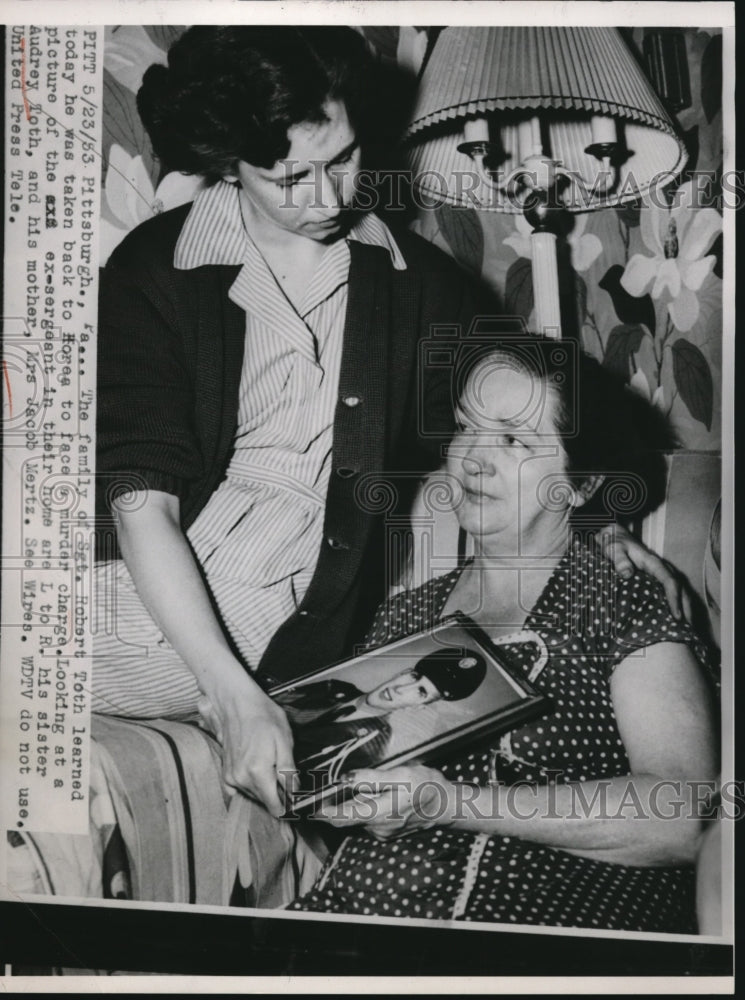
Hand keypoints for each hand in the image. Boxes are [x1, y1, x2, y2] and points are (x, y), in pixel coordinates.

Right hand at [197, 671, 296, 816]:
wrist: (238, 704)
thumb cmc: (264, 718)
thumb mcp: (285, 741)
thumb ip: (288, 770)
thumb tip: (294, 791)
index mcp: (258, 772)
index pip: (274, 804)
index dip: (286, 805)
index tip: (293, 804)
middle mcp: (241, 778)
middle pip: (263, 801)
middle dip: (276, 795)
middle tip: (285, 780)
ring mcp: (230, 776)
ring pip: (252, 795)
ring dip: (263, 790)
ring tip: (271, 769)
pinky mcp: (225, 772)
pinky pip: (238, 790)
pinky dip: (249, 786)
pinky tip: (256, 774)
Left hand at [314, 765, 452, 840]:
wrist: (446, 805)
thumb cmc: (426, 786)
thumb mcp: (401, 775)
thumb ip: (372, 778)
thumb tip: (347, 778)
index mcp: (380, 812)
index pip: (344, 817)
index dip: (324, 813)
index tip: (309, 807)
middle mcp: (378, 827)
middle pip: (349, 815)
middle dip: (341, 802)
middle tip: (341, 788)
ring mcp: (382, 832)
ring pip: (359, 816)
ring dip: (358, 802)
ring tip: (374, 788)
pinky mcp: (386, 832)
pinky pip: (369, 818)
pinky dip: (368, 807)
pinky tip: (381, 796)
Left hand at [597, 523, 692, 621]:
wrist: (614, 537)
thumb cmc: (613, 543)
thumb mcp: (613, 548)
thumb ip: (619, 559)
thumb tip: (627, 573)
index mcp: (653, 563)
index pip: (670, 581)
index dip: (674, 598)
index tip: (676, 615)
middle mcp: (661, 569)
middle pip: (681, 588)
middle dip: (686, 608)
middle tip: (687, 628)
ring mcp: (660, 574)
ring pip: (679, 591)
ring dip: (685, 608)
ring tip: (686, 628)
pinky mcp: (656, 579)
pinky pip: (670, 592)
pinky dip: (676, 605)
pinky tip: (673, 620)